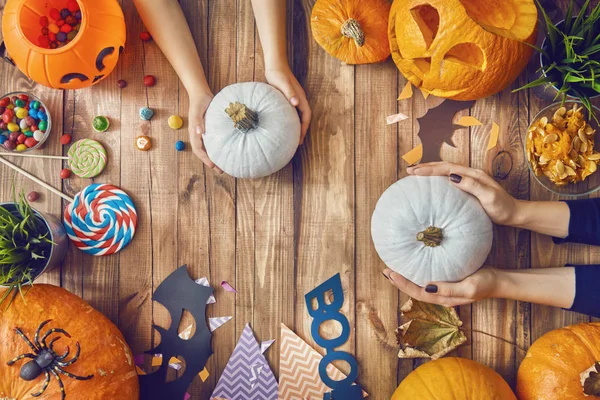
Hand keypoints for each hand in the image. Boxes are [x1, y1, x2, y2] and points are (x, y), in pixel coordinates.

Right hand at [188, 93, 221, 172]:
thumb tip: (199, 133)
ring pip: (208, 149)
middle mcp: (198, 135)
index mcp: (194, 132)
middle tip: (221, 170)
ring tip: (224, 165)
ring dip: (215, 157)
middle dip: (211, 162)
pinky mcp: (209, 130)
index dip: (205, 158)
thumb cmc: (199, 101)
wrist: (201, 94)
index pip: (198, 149)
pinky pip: (212, 143)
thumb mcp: (198, 110)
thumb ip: (198, 121)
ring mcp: (203, 133)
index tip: (213, 165)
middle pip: (204, 152)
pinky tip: (226, 151)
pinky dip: (218, 149)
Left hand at [265, 66, 310, 143]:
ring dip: (297, 126)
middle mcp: (299, 99)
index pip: (306, 116)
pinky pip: (293, 112)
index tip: (300, 139)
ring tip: (292, 137)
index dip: (304, 128)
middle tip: (296, 142)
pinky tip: (284, 124)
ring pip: (299, 115)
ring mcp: (294, 98)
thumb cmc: (277, 74)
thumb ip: (289, 93)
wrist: (275, 64)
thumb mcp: (282, 83)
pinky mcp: (289, 98)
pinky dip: (291, 120)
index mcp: (300, 98)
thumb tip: (296, 104)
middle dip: (302, 130)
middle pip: (304, 118)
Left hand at [383, 267, 499, 307]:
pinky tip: (414, 263)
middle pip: (415, 289)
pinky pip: (428, 275)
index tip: (391, 273)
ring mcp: (444, 287)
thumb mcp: (468, 288)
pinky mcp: (448, 279)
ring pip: (420, 283)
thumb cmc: (485, 284)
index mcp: (443, 298)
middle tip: (385, 270)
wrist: (500, 281)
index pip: (417, 292)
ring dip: (406, 276)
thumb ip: (448, 289)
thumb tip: (426, 287)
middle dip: (399, 281)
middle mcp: (440, 294)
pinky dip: (418, 270)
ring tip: (394, 267)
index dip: (402, 284)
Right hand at [407, 161, 520, 225]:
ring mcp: (469, 180)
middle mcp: (470, 174)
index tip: (414, 172)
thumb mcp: (489, 197)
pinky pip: (448, 180)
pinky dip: (436, 179)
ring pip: (445, 171)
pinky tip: (430, 185)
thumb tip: (452, 177)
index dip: (429, 169)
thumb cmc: (503, 208)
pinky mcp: (468, 188)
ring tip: (415, 174)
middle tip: (408, 170)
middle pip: (443, 166)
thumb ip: (472, 185)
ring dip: (430, 171)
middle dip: (425, 167)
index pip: (446, 168)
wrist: (514, 214)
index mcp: (472, 174)